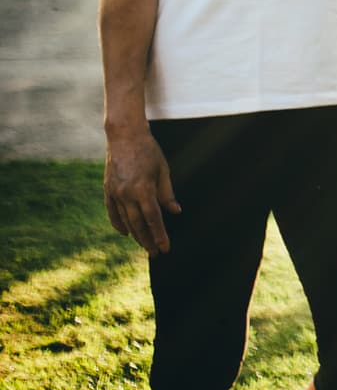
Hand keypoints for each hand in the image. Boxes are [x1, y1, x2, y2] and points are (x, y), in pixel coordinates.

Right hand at [104, 128, 178, 254]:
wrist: (124, 136)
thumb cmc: (149, 151)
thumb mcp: (163, 170)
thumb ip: (167, 193)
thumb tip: (175, 212)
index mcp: (143, 189)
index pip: (153, 219)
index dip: (160, 235)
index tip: (165, 248)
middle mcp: (127, 194)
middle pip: (138, 224)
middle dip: (148, 240)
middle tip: (155, 253)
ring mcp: (115, 193)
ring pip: (126, 220)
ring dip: (135, 235)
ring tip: (144, 245)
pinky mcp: (107, 190)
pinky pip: (112, 212)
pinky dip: (119, 224)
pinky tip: (126, 233)